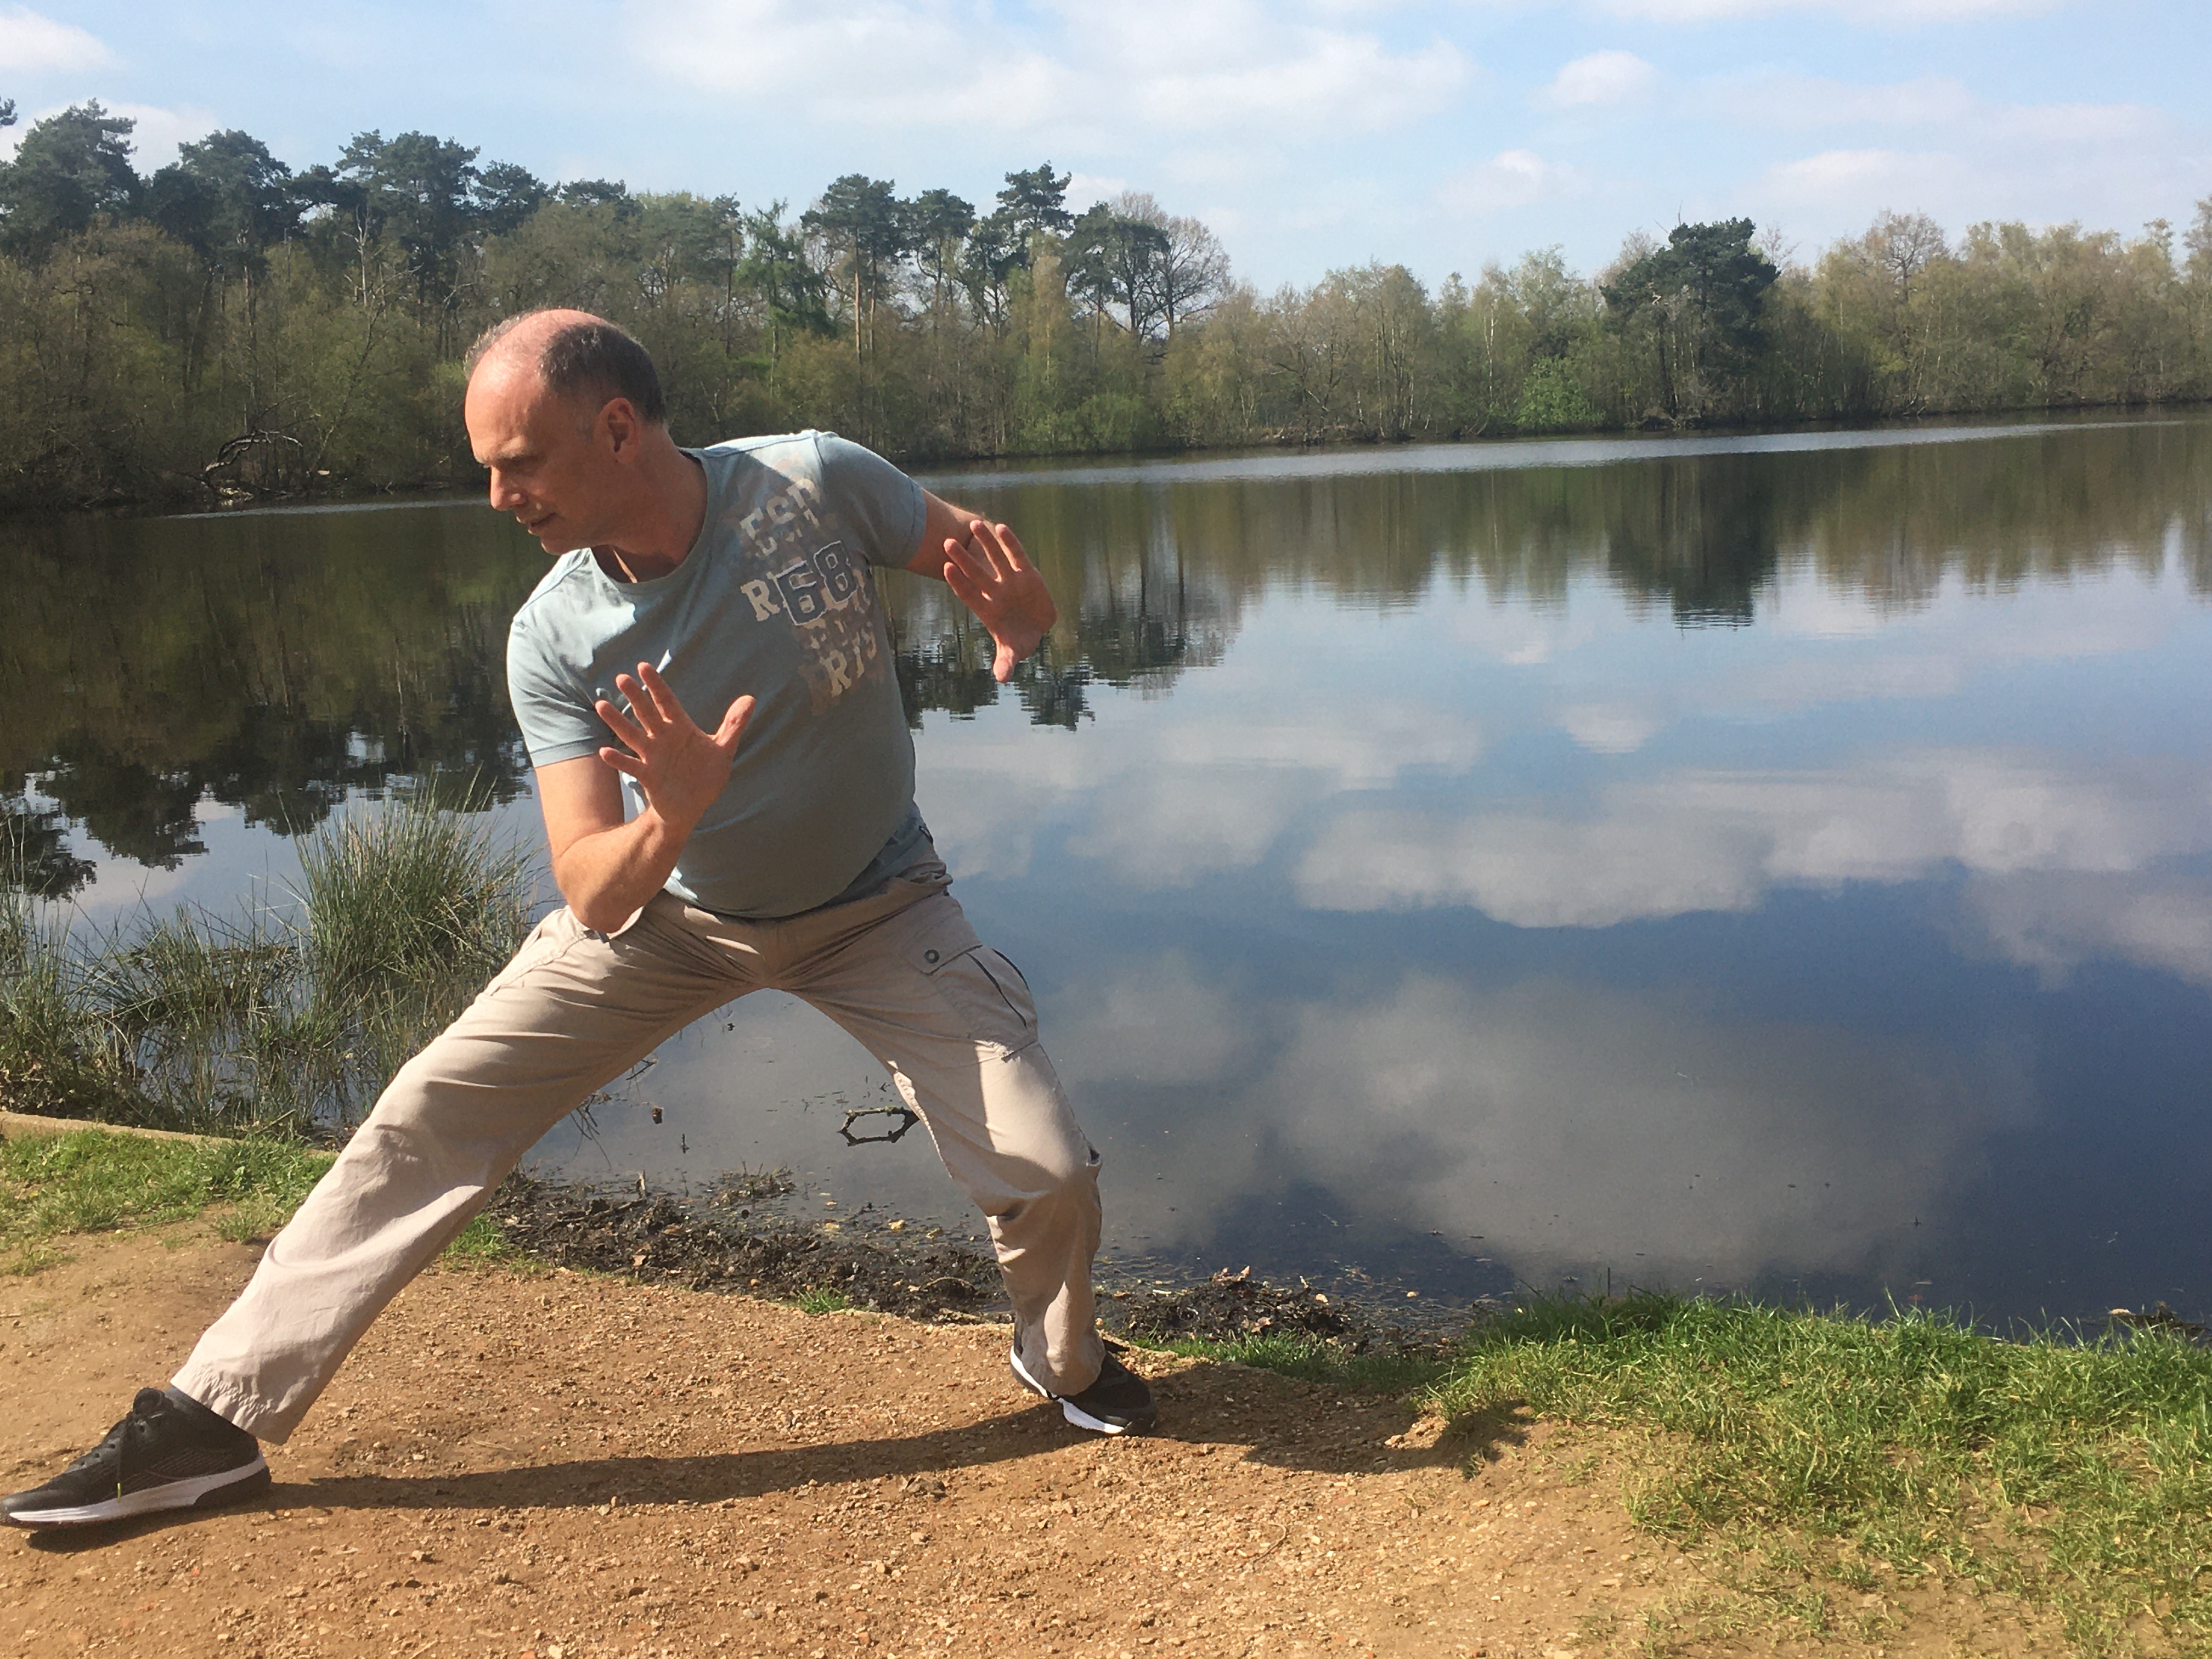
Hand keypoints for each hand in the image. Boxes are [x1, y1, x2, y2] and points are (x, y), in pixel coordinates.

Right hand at [593, 662, 753, 832]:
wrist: (692, 806)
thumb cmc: (706, 775)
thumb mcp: (723, 749)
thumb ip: (734, 724)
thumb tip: (750, 699)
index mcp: (680, 728)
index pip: (666, 701)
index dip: (656, 685)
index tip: (643, 667)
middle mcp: (662, 738)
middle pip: (646, 713)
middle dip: (635, 696)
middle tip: (621, 677)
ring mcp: (652, 756)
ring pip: (632, 735)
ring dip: (617, 721)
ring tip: (601, 704)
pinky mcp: (647, 776)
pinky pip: (631, 766)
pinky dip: (618, 760)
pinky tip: (605, 752)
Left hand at [941, 519, 1056, 681]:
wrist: (1038, 627)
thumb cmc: (1020, 640)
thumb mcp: (1014, 652)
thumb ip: (1006, 662)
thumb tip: (1002, 679)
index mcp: (987, 609)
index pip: (969, 593)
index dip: (958, 581)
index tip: (946, 567)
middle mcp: (995, 591)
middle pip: (976, 573)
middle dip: (963, 559)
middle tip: (947, 543)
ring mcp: (1010, 580)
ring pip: (995, 558)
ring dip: (985, 542)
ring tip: (974, 525)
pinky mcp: (1027, 573)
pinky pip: (1017, 555)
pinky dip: (1010, 543)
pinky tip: (1001, 528)